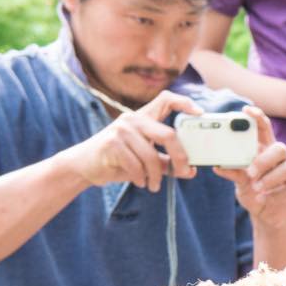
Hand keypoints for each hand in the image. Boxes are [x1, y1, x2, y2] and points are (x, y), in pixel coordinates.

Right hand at [65, 90, 198, 192]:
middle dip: (180, 158)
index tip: (200, 113)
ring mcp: (121, 129)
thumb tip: (191, 171)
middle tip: (183, 172)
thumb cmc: (119, 160)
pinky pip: (136, 165)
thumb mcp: (146, 160)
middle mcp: (133, 119)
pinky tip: (140, 182)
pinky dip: (141, 178)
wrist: (85, 165)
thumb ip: (167, 162)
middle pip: (168, 135)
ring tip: (154, 185)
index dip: (184, 103)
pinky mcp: (111, 143)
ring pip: (152, 156)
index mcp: (143, 118)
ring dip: (156, 176)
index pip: (166, 100)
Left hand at [213, 108, 285, 225]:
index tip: (246, 111)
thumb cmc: (255, 194)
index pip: (265, 129)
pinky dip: (277, 194)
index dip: (258, 117)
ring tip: (257, 189)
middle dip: (264, 160)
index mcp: (268, 150)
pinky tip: (265, 199)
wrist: (269, 216)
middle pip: (279, 148)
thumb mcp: (241, 183)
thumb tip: (218, 166)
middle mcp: (284, 157)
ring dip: (270, 179)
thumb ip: (234, 173)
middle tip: (250, 173)